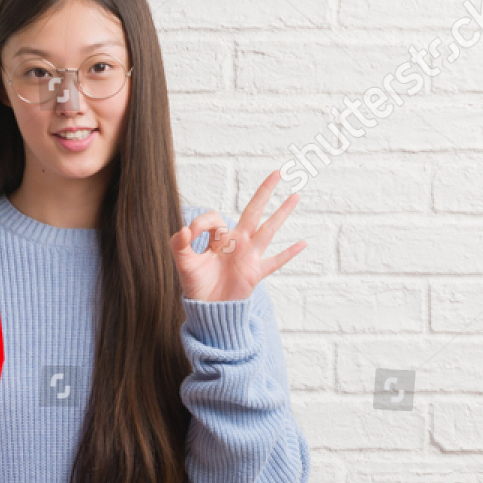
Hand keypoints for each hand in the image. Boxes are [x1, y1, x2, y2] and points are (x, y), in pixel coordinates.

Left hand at [170, 170, 305, 301]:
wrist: (207, 310)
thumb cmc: (195, 286)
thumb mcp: (183, 263)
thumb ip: (179, 244)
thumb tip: (185, 229)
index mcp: (219, 239)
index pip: (216, 219)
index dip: (202, 223)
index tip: (190, 234)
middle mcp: (237, 243)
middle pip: (253, 212)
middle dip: (264, 192)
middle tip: (277, 172)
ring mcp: (249, 257)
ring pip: (268, 230)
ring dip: (282, 213)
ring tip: (295, 196)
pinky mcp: (255, 273)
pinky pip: (275, 261)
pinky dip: (288, 254)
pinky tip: (303, 243)